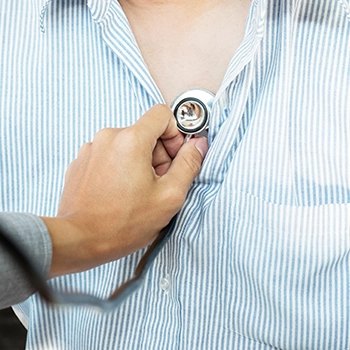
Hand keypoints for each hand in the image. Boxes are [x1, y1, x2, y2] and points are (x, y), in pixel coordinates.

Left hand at [42, 105, 207, 276]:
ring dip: (138, 164)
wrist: (80, 240)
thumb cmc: (122, 223)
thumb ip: (188, 164)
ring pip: (127, 145)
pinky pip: (110, 156)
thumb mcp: (169, 196)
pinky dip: (119, 169)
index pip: (161, 114)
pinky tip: (119, 193)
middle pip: (145, 133)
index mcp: (131, 140)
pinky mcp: (81, 162)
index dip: (175, 134)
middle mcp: (107, 137)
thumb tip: (197, 145)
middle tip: (156, 185)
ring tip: (136, 193)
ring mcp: (91, 149)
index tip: (174, 158)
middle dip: (157, 156)